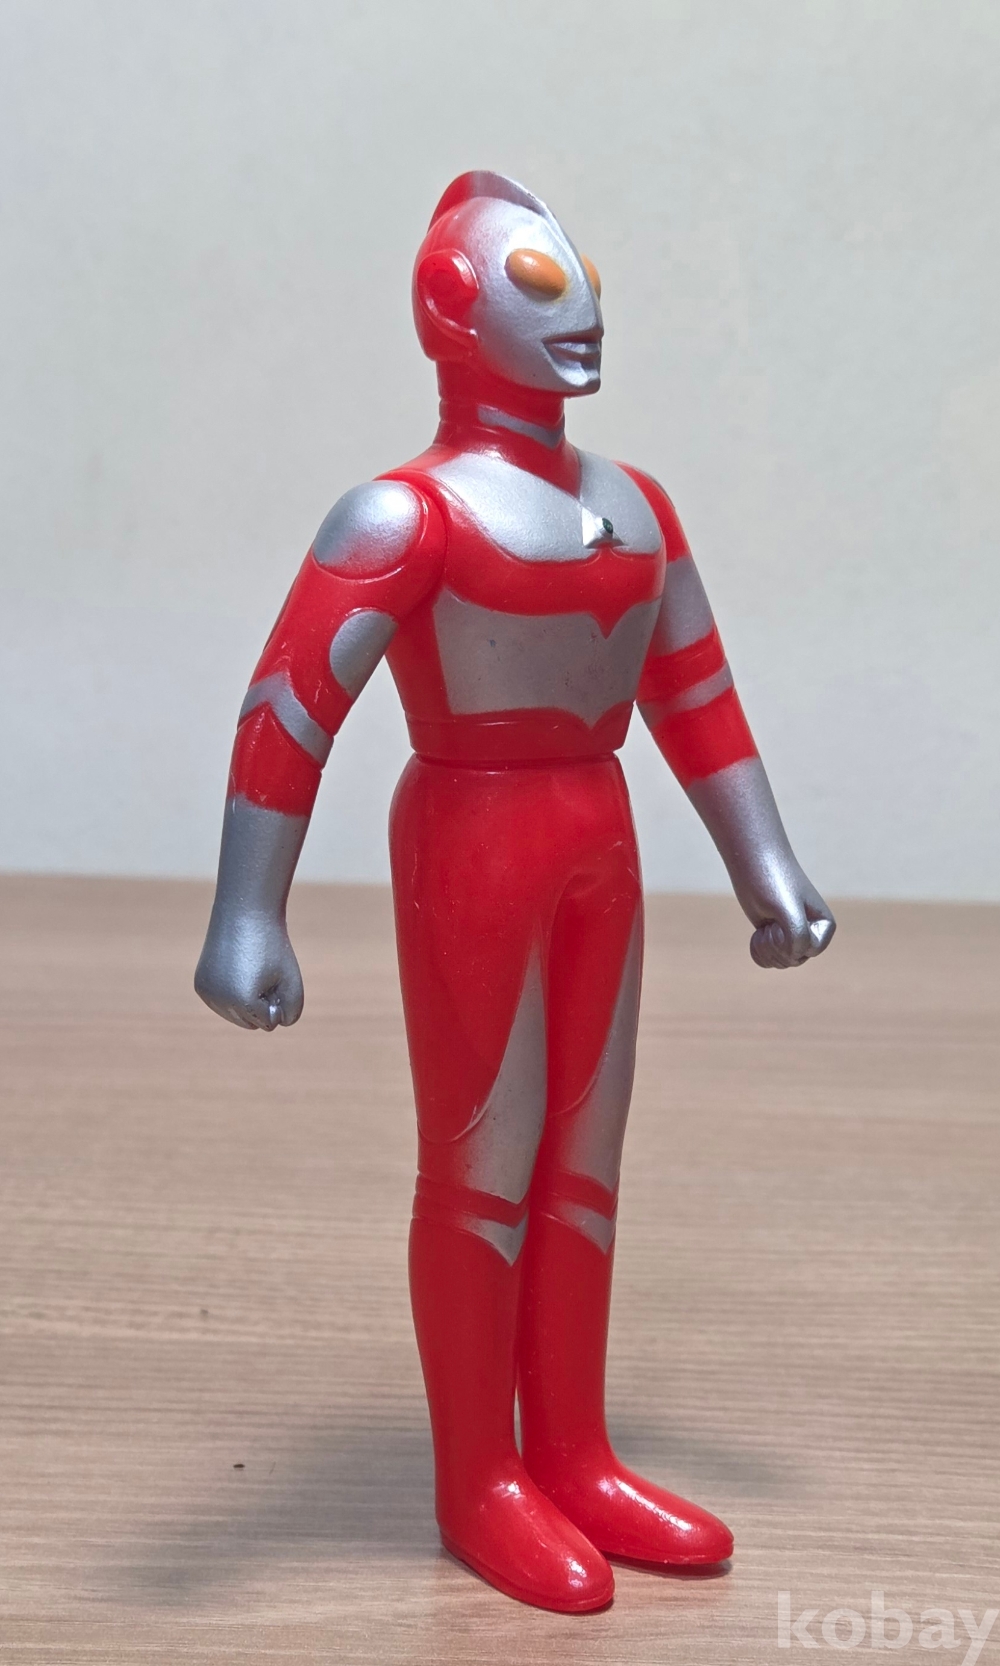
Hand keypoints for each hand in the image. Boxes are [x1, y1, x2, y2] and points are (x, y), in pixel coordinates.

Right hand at [194, 910, 303, 1029]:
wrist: (244, 913)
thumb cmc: (272, 946)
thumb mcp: (292, 980)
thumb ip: (293, 1012)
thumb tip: (277, 1024)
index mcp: (243, 1001)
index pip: (270, 1022)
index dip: (277, 998)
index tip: (273, 972)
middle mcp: (220, 1001)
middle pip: (250, 1023)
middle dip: (261, 1003)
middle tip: (262, 971)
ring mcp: (206, 993)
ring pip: (235, 1017)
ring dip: (247, 1000)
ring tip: (249, 970)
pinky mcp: (200, 986)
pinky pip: (222, 1004)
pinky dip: (233, 994)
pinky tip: (236, 970)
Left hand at [744, 864, 835, 969]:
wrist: (752, 861)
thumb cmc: (772, 882)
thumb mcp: (787, 911)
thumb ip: (798, 937)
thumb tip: (793, 956)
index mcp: (825, 925)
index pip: (808, 951)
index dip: (788, 942)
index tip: (778, 921)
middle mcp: (812, 932)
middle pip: (793, 960)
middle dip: (775, 946)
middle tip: (769, 922)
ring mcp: (793, 934)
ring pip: (781, 962)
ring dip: (766, 948)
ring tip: (764, 926)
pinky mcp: (776, 935)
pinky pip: (769, 959)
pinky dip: (759, 951)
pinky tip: (757, 934)